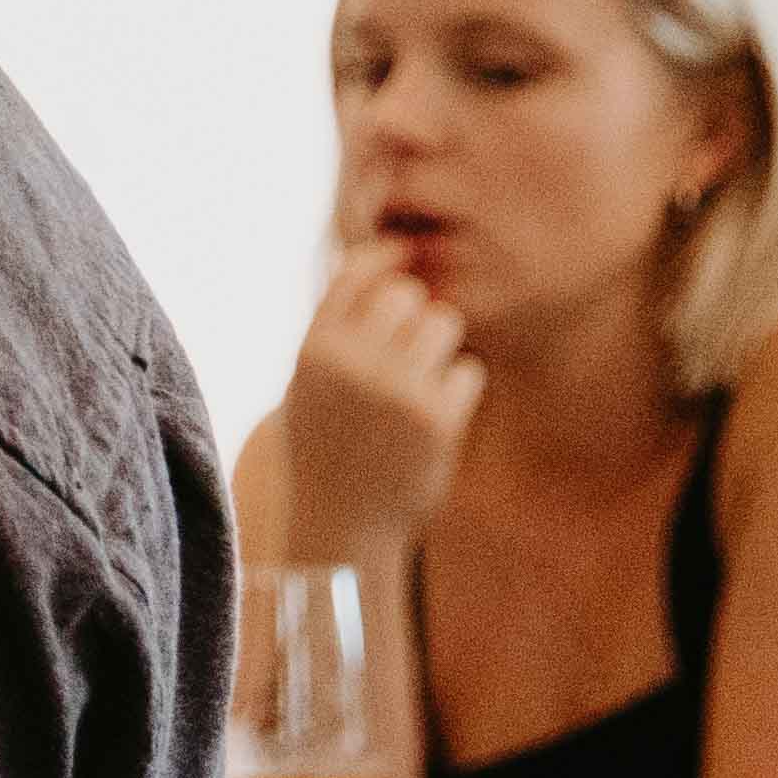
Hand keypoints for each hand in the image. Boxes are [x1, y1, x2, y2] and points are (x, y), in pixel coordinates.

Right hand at [266, 254, 485, 556]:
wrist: (341, 525)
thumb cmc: (327, 444)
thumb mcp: (309, 383)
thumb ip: (335, 326)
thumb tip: (382, 257)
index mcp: (313, 351)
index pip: (355, 273)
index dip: (386, 255)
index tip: (405, 253)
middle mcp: (351, 365)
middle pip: (408, 294)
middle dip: (415, 313)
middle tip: (407, 349)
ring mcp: (395, 390)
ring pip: (444, 323)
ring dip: (440, 346)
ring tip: (420, 380)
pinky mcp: (437, 419)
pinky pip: (469, 369)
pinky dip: (458, 388)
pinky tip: (433, 416)